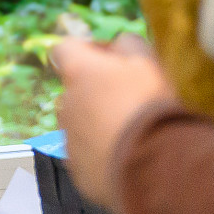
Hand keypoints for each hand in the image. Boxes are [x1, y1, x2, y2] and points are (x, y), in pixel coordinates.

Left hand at [50, 32, 173, 209]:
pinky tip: (129, 154)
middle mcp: (65, 104)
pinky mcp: (77, 168)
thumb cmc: (147, 107)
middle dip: (97, 90)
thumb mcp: (146, 62)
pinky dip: (102, 151)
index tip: (112, 58)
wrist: (150, 165)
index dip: (88, 49)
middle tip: (131, 99)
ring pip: (80, 123)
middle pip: (75, 89)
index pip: (64, 48)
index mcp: (78, 73)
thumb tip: (118, 44)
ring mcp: (68, 139)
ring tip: (133, 131)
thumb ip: (128, 44)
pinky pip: (87, 154)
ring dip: (99, 122)